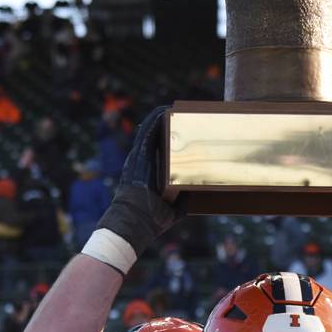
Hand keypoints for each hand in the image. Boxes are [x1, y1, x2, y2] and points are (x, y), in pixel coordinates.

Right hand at [95, 105, 182, 253]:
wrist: (134, 223)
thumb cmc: (151, 220)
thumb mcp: (173, 208)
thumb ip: (184, 198)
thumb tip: (197, 191)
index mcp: (146, 173)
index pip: (156, 150)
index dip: (167, 139)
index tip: (180, 132)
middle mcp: (140, 162)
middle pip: (153, 137)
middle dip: (166, 126)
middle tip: (180, 116)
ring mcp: (138, 158)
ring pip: (149, 131)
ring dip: (160, 119)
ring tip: (172, 108)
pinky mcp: (139, 157)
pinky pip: (146, 133)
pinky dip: (155, 120)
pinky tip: (164, 111)